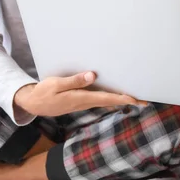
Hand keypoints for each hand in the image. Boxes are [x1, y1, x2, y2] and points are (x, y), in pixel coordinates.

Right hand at [14, 71, 146, 116]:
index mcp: (81, 98)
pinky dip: (112, 98)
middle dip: (128, 101)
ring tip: (137, 97)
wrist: (34, 104)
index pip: (106, 98)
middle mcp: (86, 102)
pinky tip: (117, 96)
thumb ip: (75, 80)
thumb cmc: (44, 92)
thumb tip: (93, 76)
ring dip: (122, 99)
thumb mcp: (56, 84)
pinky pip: (101, 100)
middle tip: (145, 100)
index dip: (122, 98)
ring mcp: (84, 102)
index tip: (136, 98)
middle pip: (111, 101)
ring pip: (107, 101)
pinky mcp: (81, 100)